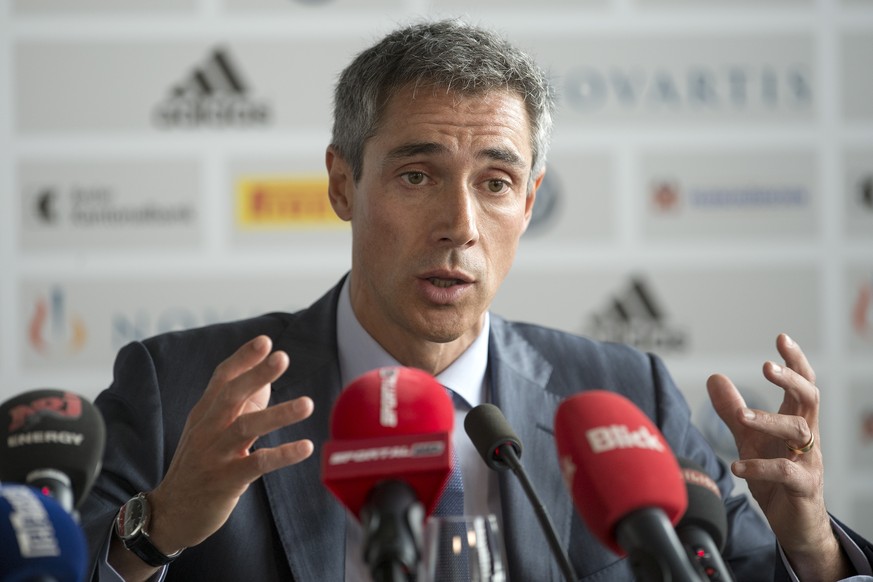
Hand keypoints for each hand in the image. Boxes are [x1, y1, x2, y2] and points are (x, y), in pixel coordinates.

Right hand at [147, 335, 313, 552]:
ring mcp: (215, 454)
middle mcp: (208, 428)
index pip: (223, 378)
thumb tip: (266, 380)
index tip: (265, 341)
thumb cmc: (200, 464)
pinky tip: (306, 447)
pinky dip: (282, 454)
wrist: (171, 512)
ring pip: (245, 428)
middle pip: (231, 395)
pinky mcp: (225, 480)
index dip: (243, 359)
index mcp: (205, 412)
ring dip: (278, 414)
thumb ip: (238, 405)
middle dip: (256, 375)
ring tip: (308, 404)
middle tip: (282, 357)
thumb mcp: (211, 430)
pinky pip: (256, 463)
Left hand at [707, 333, 849, 579]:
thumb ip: (733, 410)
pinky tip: (736, 465)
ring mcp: (809, 463)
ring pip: (799, 433)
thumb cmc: (775, 477)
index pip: (803, 384)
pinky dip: (760, 467)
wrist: (795, 526)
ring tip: (741, 416)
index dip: (795, 361)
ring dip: (769, 420)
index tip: (782, 337)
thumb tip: (714, 376)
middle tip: (767, 367)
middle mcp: (807, 438)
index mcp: (796, 422)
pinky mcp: (803, 489)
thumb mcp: (750, 439)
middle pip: (810, 399)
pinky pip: (786, 473)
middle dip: (792, 380)